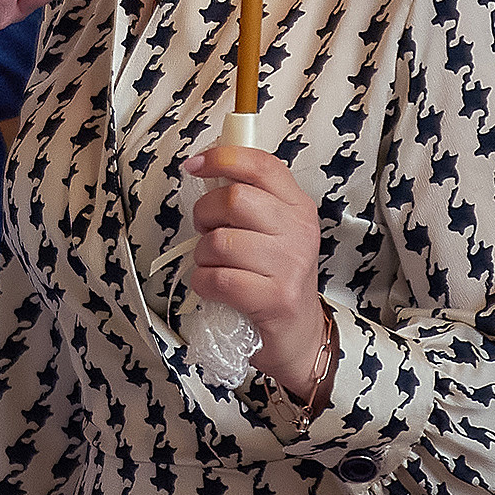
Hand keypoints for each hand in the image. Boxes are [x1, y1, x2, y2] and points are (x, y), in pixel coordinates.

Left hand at [184, 144, 330, 392]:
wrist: (300, 336)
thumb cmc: (276, 278)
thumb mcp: (274, 231)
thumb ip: (250, 201)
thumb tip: (205, 170)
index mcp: (298, 206)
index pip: (261, 165)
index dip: (221, 158)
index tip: (194, 165)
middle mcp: (299, 230)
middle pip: (233, 199)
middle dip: (204, 214)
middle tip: (205, 231)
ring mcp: (290, 265)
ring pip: (220, 242)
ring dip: (202, 256)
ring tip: (213, 266)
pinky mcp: (276, 298)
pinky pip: (218, 278)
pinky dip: (204, 283)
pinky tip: (213, 287)